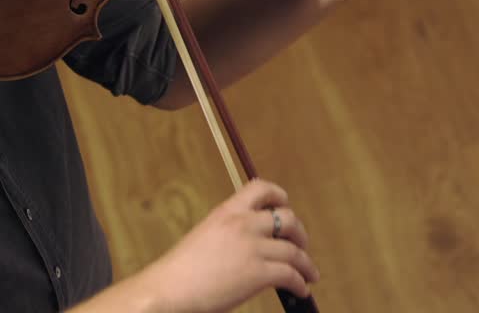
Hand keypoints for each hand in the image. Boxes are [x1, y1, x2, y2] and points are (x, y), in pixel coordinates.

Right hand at [136, 178, 318, 312]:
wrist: (169, 289)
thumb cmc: (180, 270)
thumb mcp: (205, 236)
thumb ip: (229, 233)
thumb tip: (250, 244)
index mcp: (227, 211)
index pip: (261, 189)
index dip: (279, 195)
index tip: (285, 203)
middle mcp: (243, 224)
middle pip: (288, 218)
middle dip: (300, 233)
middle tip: (301, 244)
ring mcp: (252, 248)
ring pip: (295, 251)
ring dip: (306, 264)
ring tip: (309, 274)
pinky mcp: (258, 273)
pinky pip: (290, 274)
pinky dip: (300, 283)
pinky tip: (300, 289)